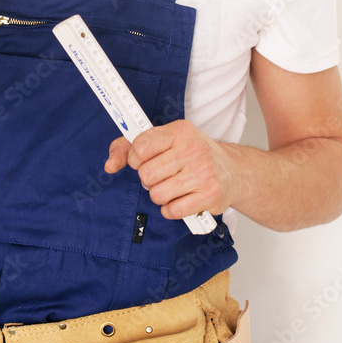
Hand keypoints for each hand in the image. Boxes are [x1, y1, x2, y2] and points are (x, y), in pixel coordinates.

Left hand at [104, 119, 237, 219]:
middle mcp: (193, 149)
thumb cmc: (190, 155)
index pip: (140, 147)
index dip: (134, 158)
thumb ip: (128, 147)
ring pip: (157, 194)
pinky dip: (170, 209)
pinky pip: (172, 211)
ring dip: (159, 195)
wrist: (231, 171)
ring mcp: (204, 173)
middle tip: (162, 175)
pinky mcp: (210, 196)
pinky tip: (180, 199)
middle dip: (148, 179)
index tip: (142, 160)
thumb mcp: (162, 141)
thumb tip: (110, 165)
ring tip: (172, 187)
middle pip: (146, 175)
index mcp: (179, 131)